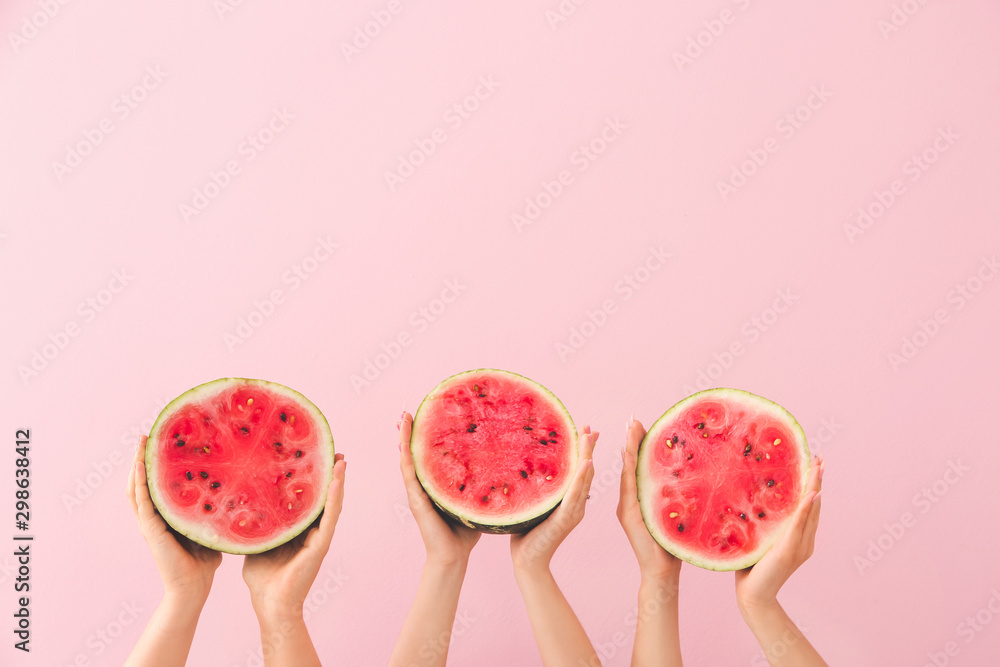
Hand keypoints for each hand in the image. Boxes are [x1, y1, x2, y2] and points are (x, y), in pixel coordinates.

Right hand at [128, 436, 221, 601]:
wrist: (194, 588)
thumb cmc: (205, 561)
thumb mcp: (212, 527)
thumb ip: (217, 510)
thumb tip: (240, 489)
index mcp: (168, 516)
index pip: (160, 484)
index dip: (159, 464)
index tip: (166, 441)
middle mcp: (156, 517)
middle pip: (144, 481)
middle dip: (144, 457)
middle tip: (149, 434)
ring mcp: (151, 524)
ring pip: (138, 488)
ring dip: (137, 464)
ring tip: (140, 442)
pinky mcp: (151, 530)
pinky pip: (142, 502)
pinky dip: (140, 482)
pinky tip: (139, 465)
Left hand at [242, 453, 346, 619]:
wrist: (270, 605)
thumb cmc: (262, 579)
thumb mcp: (256, 542)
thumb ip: (254, 524)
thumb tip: (236, 502)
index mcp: (298, 529)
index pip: (307, 498)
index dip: (311, 477)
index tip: (312, 456)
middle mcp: (312, 531)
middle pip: (323, 497)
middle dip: (329, 474)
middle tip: (333, 451)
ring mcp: (318, 537)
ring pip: (331, 503)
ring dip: (337, 481)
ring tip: (340, 460)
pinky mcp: (320, 545)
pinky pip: (329, 517)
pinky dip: (334, 498)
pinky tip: (336, 481)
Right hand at [398, 412, 479, 565]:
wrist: (453, 557)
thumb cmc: (466, 533)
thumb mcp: (475, 501)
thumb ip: (481, 486)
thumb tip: (504, 468)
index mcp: (437, 485)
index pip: (431, 456)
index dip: (429, 436)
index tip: (431, 415)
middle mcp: (425, 486)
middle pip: (417, 453)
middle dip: (413, 431)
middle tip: (410, 410)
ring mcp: (418, 492)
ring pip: (409, 458)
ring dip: (405, 437)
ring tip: (403, 417)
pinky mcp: (416, 500)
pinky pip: (409, 474)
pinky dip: (406, 456)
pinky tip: (403, 442)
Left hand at [510, 426, 597, 573]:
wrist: (526, 560)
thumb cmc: (526, 533)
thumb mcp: (532, 503)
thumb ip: (535, 488)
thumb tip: (525, 466)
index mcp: (569, 501)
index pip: (579, 472)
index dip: (584, 451)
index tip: (585, 431)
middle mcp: (576, 504)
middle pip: (586, 471)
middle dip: (588, 448)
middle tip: (591, 428)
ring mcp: (573, 511)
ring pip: (584, 478)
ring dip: (587, 456)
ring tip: (590, 437)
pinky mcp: (566, 518)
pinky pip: (575, 494)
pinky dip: (581, 477)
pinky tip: (587, 462)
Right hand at [618, 417, 681, 582]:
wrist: (663, 572)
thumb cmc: (675, 546)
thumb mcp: (681, 514)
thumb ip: (683, 496)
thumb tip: (703, 474)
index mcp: (644, 496)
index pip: (642, 464)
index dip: (640, 443)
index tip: (642, 423)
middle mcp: (632, 498)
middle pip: (632, 462)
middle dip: (632, 439)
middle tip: (633, 417)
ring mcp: (627, 506)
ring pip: (628, 470)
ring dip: (628, 448)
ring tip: (630, 427)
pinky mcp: (627, 514)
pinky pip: (628, 487)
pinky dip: (628, 469)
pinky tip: (630, 453)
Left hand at [735, 455, 823, 610]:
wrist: (753, 594)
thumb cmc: (751, 568)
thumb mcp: (758, 539)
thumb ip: (762, 524)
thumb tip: (749, 500)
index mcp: (798, 538)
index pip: (808, 507)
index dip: (812, 487)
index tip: (813, 465)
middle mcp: (804, 540)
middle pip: (814, 505)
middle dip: (817, 482)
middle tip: (820, 459)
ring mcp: (799, 546)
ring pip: (810, 511)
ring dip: (814, 487)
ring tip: (818, 468)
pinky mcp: (789, 550)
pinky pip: (800, 525)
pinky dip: (806, 508)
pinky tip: (811, 494)